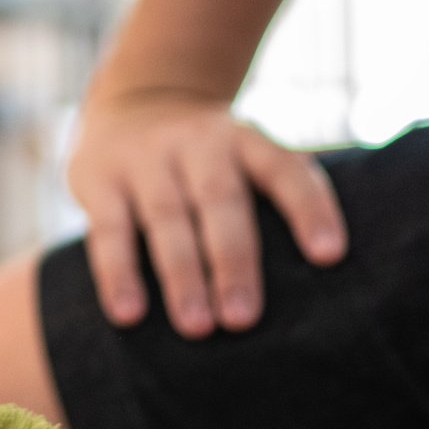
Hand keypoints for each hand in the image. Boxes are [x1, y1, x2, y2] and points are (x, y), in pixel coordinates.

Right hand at [69, 89, 343, 336]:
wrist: (135, 100)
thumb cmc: (210, 159)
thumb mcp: (245, 157)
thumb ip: (275, 201)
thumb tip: (324, 287)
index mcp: (246, 142)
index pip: (284, 169)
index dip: (309, 208)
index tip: (329, 256)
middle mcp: (198, 143)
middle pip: (220, 201)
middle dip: (232, 261)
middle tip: (243, 319)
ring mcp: (145, 158)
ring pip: (166, 218)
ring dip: (181, 275)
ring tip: (197, 328)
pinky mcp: (98, 178)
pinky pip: (108, 231)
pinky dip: (118, 274)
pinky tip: (127, 314)